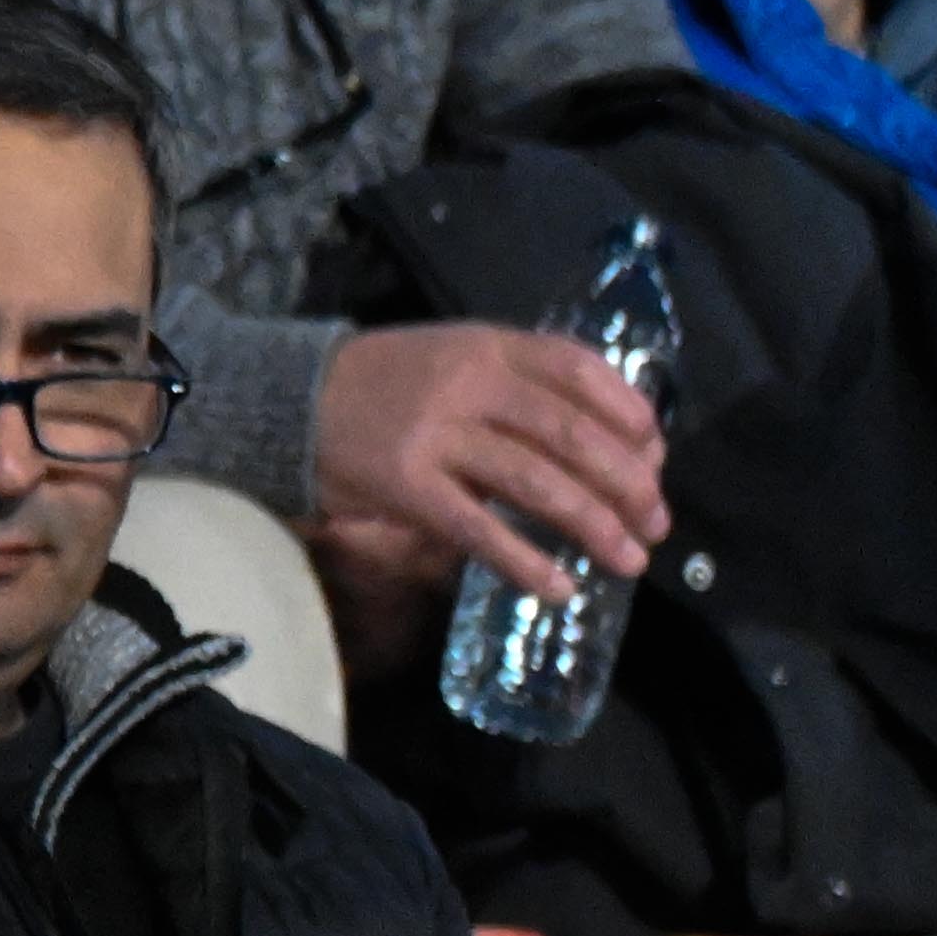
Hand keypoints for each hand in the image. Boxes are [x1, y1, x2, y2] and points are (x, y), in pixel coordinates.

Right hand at [310, 319, 670, 618]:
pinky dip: (525, 563)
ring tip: (628, 561)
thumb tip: (610, 448)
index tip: (657, 456)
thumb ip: (520, 385)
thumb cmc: (382, 384)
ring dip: (593, 527)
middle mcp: (468, 385)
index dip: (630, 414)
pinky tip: (557, 588)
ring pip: (537, 484)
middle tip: (655, 524)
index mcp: (488, 347)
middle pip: (571, 435)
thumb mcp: (454, 357)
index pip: (581, 372)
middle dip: (627, 484)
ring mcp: (435, 435)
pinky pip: (478, 529)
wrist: (279, 400)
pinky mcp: (405, 485)